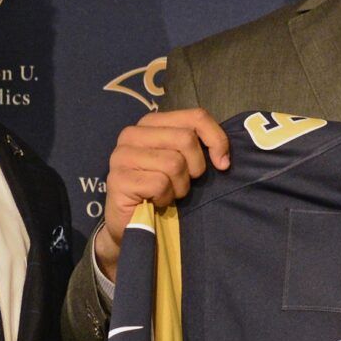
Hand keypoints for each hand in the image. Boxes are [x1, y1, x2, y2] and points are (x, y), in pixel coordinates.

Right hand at [94, 109, 229, 281]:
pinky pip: (160, 184)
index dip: (216, 140)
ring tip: (167, 193)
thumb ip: (199, 147)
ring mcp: (121, 155)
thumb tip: (223, 160)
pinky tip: (154, 201)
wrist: (132, 223)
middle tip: (183, 183)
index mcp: (151, 123)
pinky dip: (165, 198)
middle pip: (186, 138)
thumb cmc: (161, 190)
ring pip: (174, 163)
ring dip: (179, 187)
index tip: (222, 164)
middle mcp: (132, 133)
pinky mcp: (118, 179)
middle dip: (195, 167)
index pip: (195, 116)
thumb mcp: (184, 163)